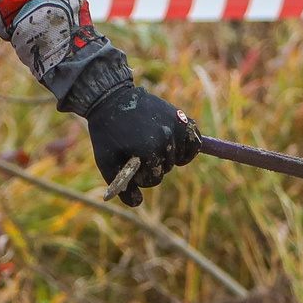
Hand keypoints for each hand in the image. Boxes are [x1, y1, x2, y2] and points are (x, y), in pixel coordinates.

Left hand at [85, 83, 200, 206]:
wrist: (111, 99)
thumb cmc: (107, 133)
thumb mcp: (107, 162)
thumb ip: (123, 186)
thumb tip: (138, 204)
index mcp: (148, 149)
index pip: (154, 179)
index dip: (141, 176)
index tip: (130, 165)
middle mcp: (166, 138)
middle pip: (167, 168)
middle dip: (153, 166)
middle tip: (138, 153)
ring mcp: (175, 126)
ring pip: (180, 157)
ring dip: (169, 157)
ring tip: (153, 148)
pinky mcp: (182, 117)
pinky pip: (195, 141)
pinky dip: (189, 147)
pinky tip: (177, 148)